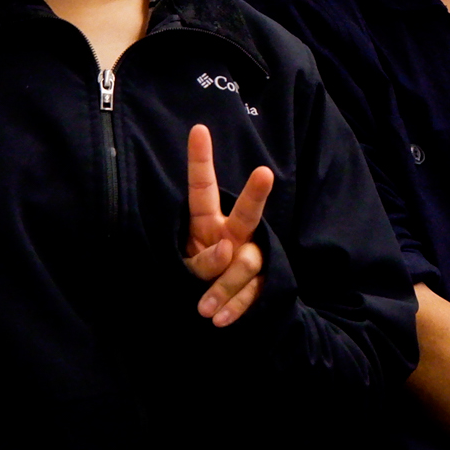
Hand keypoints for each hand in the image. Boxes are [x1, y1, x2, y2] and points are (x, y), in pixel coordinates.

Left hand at [183, 123, 274, 326]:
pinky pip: (251, 292)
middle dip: (256, 193)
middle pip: (248, 212)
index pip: (203, 188)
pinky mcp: (262, 283)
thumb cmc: (194, 279)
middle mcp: (234, 233)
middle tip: (263, 173)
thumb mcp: (186, 268)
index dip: (200, 160)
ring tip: (203, 309)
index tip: (198, 129)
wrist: (217, 311)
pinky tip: (220, 320)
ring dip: (223, 288)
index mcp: (207, 222)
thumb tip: (228, 251)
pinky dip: (234, 307)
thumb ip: (203, 261)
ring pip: (245, 263)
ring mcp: (250, 256)